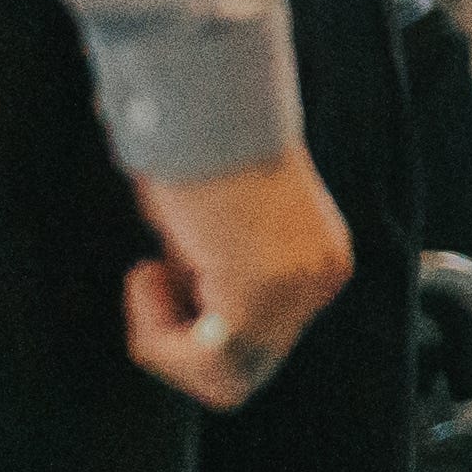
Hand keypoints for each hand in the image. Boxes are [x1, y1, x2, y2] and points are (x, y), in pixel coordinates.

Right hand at [123, 149, 356, 408]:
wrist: (195, 90)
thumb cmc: (187, 141)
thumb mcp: (207, 225)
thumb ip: (212, 274)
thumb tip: (189, 324)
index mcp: (316, 259)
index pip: (258, 343)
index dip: (193, 322)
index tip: (166, 266)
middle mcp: (321, 277)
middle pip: (245, 371)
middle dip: (181, 338)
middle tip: (156, 274)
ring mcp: (299, 288)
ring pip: (225, 381)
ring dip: (164, 339)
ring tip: (153, 270)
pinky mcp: (264, 291)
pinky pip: (206, 363)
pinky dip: (156, 334)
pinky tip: (150, 271)